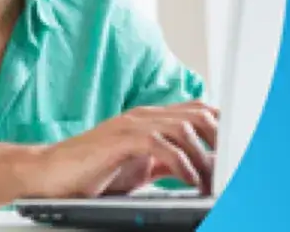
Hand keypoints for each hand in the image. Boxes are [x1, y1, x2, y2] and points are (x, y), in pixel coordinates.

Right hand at [27, 100, 218, 198]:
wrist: (50, 175)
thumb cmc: (94, 172)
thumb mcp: (141, 167)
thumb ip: (168, 162)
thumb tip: (200, 168)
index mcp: (151, 119)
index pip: (197, 110)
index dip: (222, 126)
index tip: (239, 148)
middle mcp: (145, 116)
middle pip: (198, 114)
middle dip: (220, 140)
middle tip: (231, 167)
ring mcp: (132, 125)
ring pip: (184, 127)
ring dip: (204, 156)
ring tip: (212, 180)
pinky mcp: (120, 140)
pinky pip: (162, 145)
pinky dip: (182, 162)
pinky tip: (189, 180)